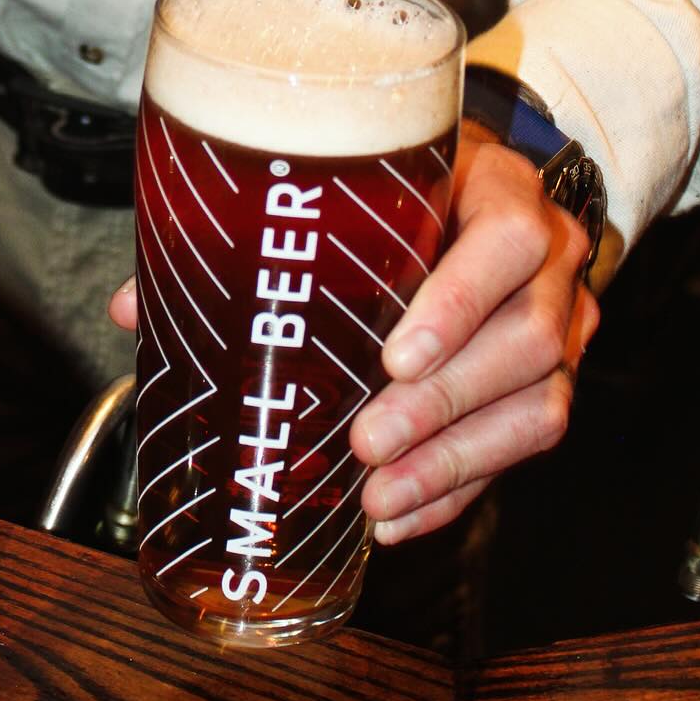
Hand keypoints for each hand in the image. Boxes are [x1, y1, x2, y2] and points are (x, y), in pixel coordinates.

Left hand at [106, 126, 594, 544]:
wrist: (478, 190)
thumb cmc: (397, 189)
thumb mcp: (343, 186)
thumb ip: (249, 235)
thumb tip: (135, 306)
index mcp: (496, 188)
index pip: (504, 242)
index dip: (458, 302)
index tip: (394, 357)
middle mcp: (548, 255)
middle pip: (524, 340)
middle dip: (441, 404)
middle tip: (365, 442)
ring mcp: (563, 319)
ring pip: (535, 403)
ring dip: (453, 460)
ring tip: (378, 496)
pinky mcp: (554, 376)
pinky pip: (525, 443)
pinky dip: (461, 487)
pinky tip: (402, 514)